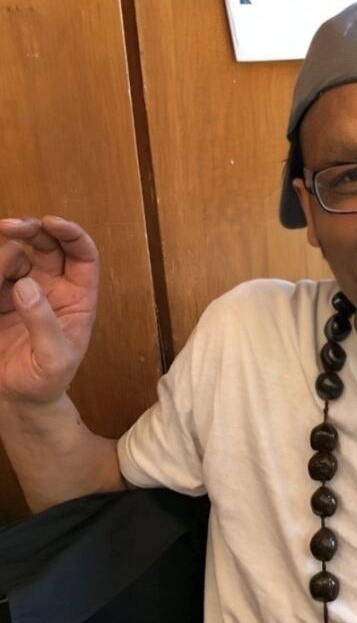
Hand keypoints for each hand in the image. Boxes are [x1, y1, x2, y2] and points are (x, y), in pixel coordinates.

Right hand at [0, 216, 98, 404]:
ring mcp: (24, 290)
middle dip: (30, 229)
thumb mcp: (54, 359)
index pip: (82, 255)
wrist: (17, 399)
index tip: (50, 223)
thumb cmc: (46, 381)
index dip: (71, 233)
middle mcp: (53, 287)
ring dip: (1, 258)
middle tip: (9, 226)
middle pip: (46, 244)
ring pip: (13, 256)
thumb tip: (25, 285)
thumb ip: (43, 324)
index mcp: (78, 298)